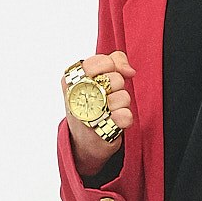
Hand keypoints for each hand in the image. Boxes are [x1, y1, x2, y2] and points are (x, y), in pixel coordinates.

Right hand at [64, 50, 136, 170]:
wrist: (84, 138)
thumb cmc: (93, 101)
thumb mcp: (97, 76)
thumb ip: (114, 61)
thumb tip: (129, 70)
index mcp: (72, 78)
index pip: (103, 61)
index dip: (112, 67)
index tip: (106, 75)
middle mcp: (76, 95)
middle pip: (115, 79)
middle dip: (118, 87)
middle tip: (106, 95)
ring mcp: (87, 114)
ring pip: (123, 97)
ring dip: (122, 104)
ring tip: (109, 109)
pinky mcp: (100, 131)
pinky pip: (125, 116)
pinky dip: (125, 118)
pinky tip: (114, 121)